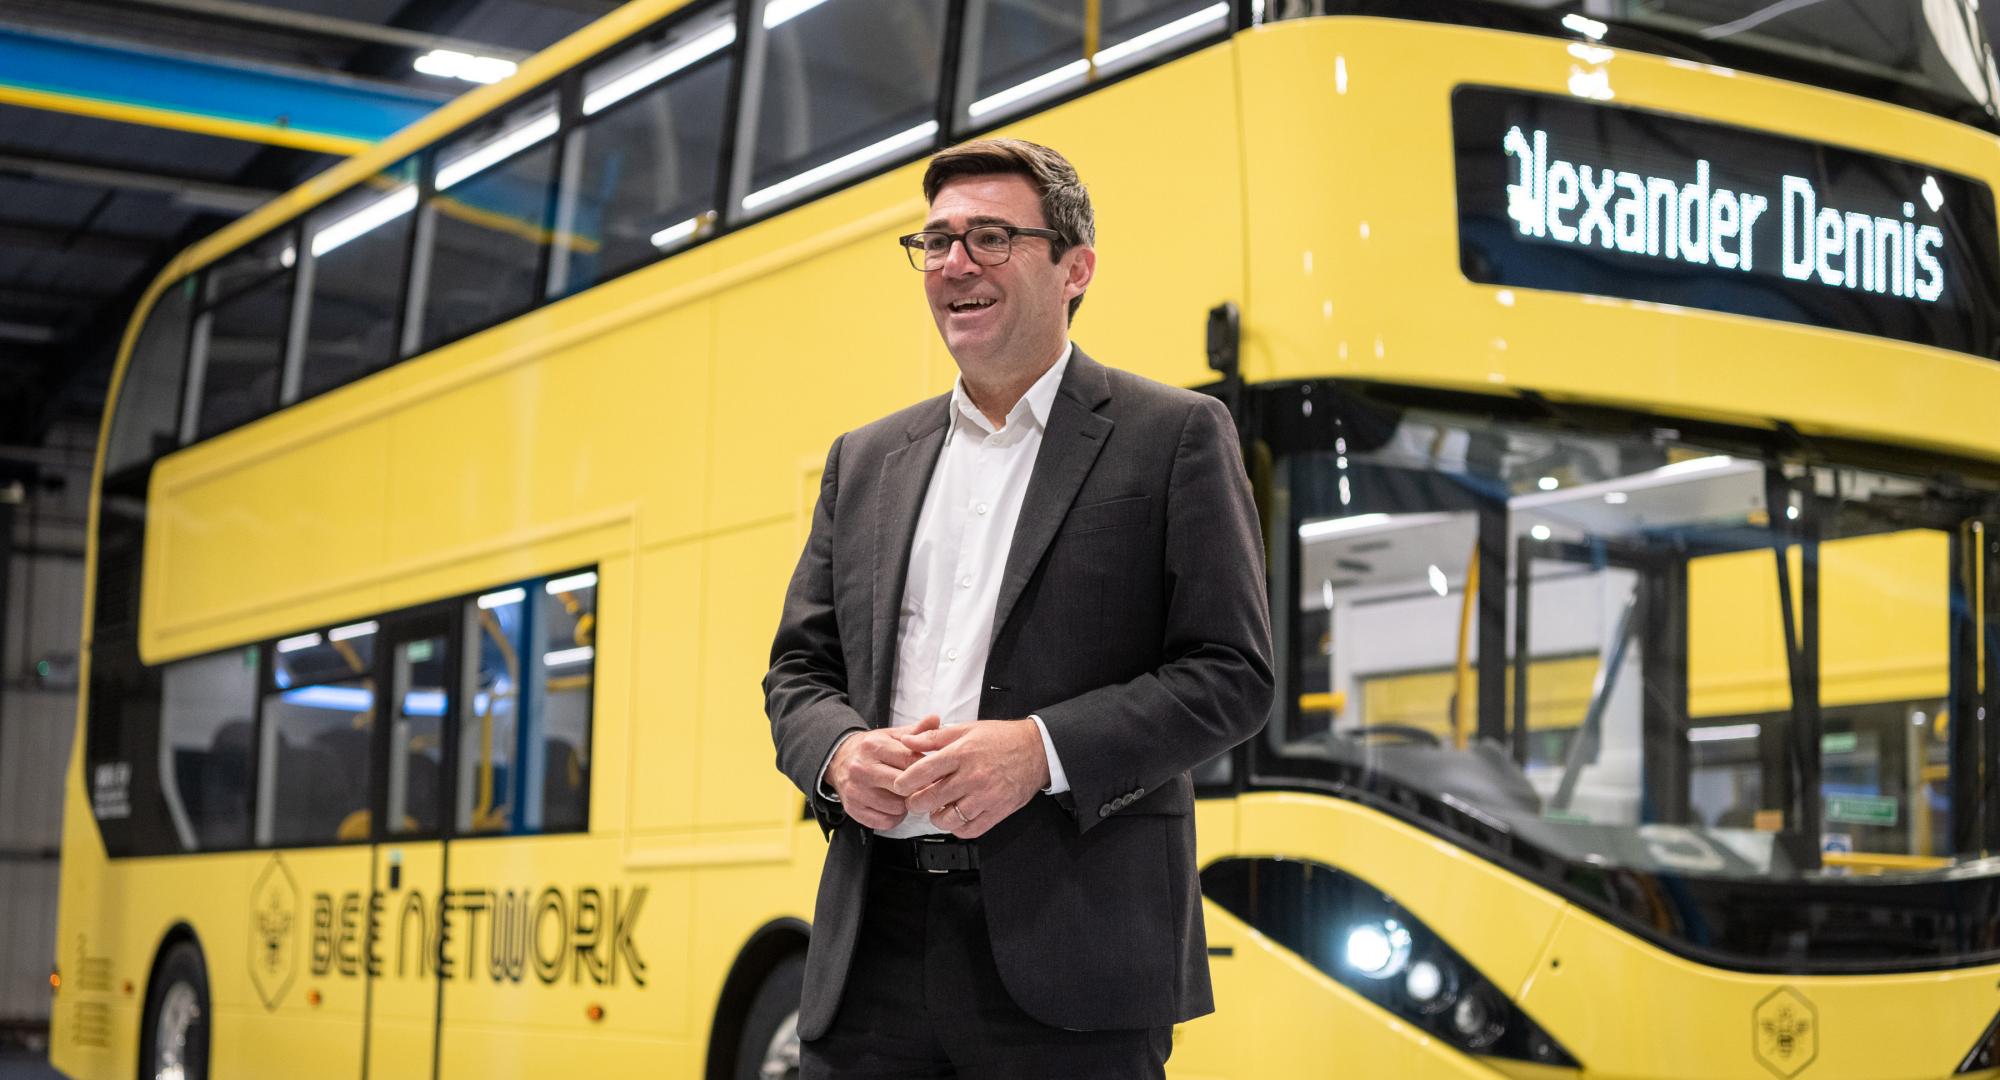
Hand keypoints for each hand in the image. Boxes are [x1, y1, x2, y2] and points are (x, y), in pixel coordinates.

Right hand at [826, 715, 937, 829]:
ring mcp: (856, 791)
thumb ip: (916, 730)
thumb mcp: (892, 735)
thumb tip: (936, 718)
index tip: (935, 772)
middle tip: (923, 786)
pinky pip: (885, 822)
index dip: (926, 769)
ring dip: (906, 804)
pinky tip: (893, 805)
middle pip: (903, 786)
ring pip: (897, 807)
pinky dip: (894, 817)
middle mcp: (862, 768)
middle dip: (917, 788)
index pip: (909, 761)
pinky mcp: (853, 809)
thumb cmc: (871, 748)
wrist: (838, 759)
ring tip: (905, 794)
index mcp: (874, 746)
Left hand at [889, 719, 1048, 838]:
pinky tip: (957, 817)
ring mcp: (986, 797)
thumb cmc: (1001, 739)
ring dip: (936, 817)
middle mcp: (973, 776)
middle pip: (930, 799)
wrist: (1037, 750)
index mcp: (962, 753)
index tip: (900, 785)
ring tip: (938, 809)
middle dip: (916, 802)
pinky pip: (969, 830)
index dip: (905, 782)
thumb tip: (907, 740)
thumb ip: (934, 737)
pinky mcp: (998, 811)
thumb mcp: (966, 729)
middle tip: (917, 799)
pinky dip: (957, 827)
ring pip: (947, 819)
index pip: (923, 772)